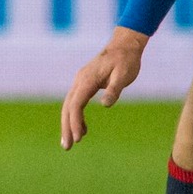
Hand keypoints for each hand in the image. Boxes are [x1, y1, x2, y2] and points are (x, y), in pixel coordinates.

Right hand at [61, 27, 147, 148]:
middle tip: (67, 147)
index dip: (75, 122)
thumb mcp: (124, 75)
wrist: (124, 45)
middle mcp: (80, 81)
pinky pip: (76, 102)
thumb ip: (114, 89)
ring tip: (71, 142)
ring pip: (69, 105)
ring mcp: (81, 82)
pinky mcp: (85, 84)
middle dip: (66, 127)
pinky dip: (76, 116)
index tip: (78, 138)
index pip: (76, 104)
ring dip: (68, 123)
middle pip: (68, 107)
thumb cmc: (126, 60)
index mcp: (87, 80)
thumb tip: (105, 105)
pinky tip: (83, 129)